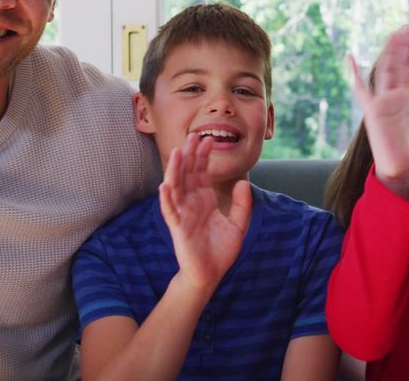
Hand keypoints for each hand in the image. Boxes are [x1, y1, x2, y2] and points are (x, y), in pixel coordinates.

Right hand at [160, 133, 252, 292]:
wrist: (211, 274)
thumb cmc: (220, 250)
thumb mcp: (238, 224)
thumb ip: (242, 204)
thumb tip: (244, 181)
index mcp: (204, 200)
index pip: (201, 173)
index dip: (203, 156)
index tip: (207, 139)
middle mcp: (192, 203)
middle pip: (188, 174)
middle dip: (189, 155)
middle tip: (193, 135)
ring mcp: (183, 215)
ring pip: (176, 188)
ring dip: (175, 170)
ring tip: (176, 153)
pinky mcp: (178, 229)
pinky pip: (170, 212)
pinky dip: (167, 199)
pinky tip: (164, 186)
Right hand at [350, 26, 408, 198]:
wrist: (408, 171)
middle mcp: (402, 97)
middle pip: (405, 65)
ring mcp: (387, 101)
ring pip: (387, 70)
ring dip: (391, 52)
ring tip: (397, 34)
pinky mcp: (373, 110)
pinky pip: (361, 90)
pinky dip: (354, 74)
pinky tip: (350, 58)